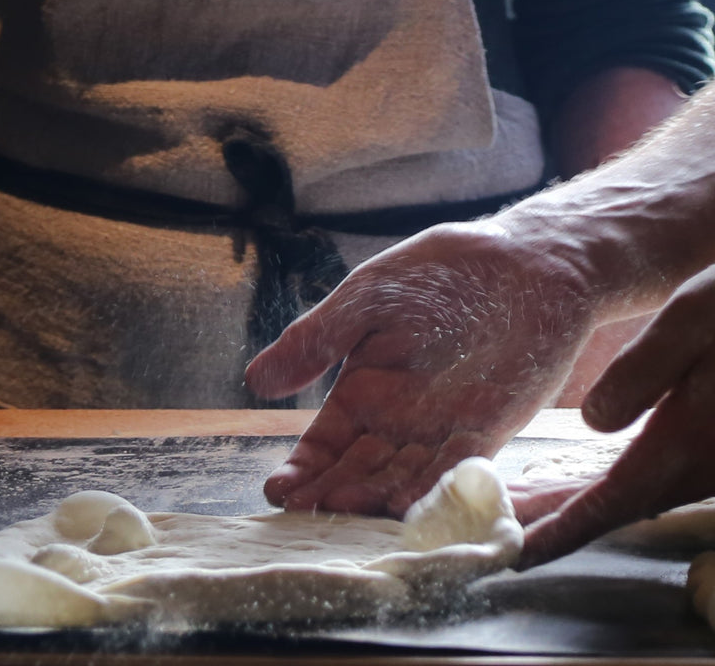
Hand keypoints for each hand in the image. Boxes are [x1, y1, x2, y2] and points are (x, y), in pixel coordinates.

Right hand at [246, 220, 593, 516]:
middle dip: (329, 494)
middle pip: (357, 469)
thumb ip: (317, 339)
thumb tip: (255, 380)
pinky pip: (455, 468)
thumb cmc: (439, 271)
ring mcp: (441, 429)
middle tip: (302, 516)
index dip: (302, 468)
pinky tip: (407, 504)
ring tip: (345, 512)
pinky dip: (433, 487)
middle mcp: (397, 419)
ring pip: (400, 476)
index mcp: (363, 389)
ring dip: (373, 497)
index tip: (278, 491)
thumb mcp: (366, 298)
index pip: (325, 441)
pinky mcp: (487, 432)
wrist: (523, 263)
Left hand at [520, 264, 714, 568]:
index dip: (561, 533)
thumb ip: (642, 370)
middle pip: (615, 506)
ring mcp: (711, 461)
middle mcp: (701, 465)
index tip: (515, 555)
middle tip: (498, 528)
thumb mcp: (693, 320)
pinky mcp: (713, 447)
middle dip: (556, 521)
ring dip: (577, 504)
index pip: (610, 503)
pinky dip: (606, 485)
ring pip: (632, 495)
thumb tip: (591, 420)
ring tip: (524, 504)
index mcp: (688, 443)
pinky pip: (651, 478)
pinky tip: (581, 479)